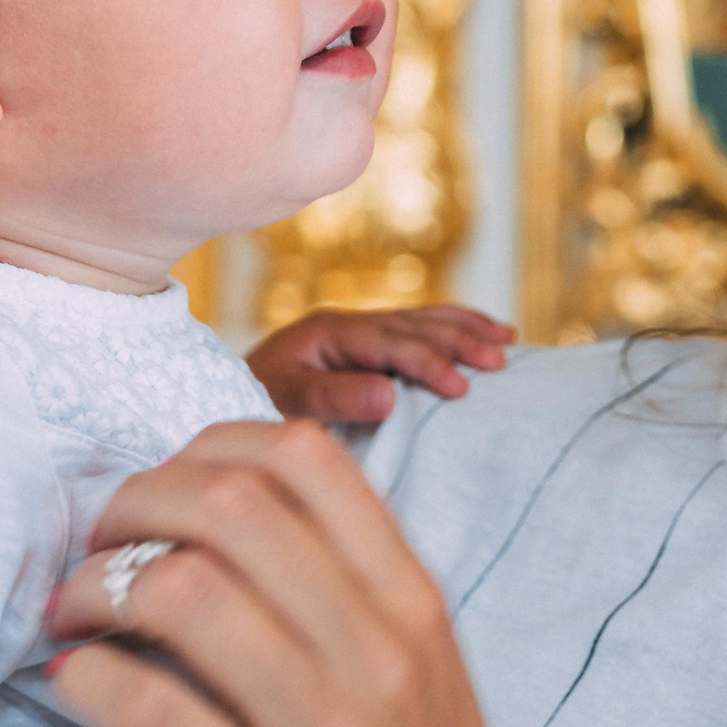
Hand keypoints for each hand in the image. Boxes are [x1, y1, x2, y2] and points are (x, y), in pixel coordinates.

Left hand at [48, 422, 526, 726]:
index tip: (163, 484)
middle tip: (97, 542)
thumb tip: (216, 508)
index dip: (206, 447)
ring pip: (182, 592)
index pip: (306, 458)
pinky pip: (148, 711)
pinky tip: (79, 682)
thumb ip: (346, 589)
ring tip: (74, 611)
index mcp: (413, 604)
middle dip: (133, 506)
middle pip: (229, 507)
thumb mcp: (418, 671)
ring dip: (95, 587)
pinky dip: (89, 681)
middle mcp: (378, 654)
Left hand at [248, 306, 514, 423]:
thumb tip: (390, 394)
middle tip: (500, 360)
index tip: (461, 387)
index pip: (390, 343)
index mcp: (328, 331)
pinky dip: (451, 329)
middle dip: (459, 339)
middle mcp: (347, 322)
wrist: (220, 397)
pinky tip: (479, 333)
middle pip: (414, 324)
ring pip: (421, 320)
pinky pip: (416, 329)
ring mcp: (358, 329)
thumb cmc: (251, 406)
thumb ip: (333, 397)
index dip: (428, 362)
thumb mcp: (284, 404)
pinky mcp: (364, 343)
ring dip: (465, 328)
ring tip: (507, 339)